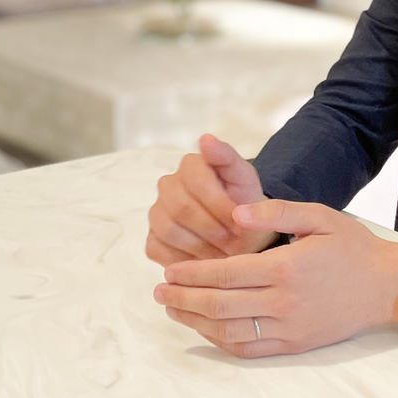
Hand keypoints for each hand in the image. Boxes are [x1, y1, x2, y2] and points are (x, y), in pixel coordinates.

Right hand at [145, 134, 275, 264]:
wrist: (241, 231)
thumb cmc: (243, 202)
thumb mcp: (244, 179)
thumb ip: (227, 157)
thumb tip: (205, 138)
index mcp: (190, 165)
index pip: (197, 182)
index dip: (220, 205)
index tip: (240, 220)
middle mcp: (168, 185)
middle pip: (181, 209)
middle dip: (212, 228)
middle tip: (234, 241)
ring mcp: (157, 213)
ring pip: (169, 230)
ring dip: (201, 245)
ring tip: (223, 252)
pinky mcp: (152, 239)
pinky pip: (160, 251)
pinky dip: (185, 259)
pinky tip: (205, 259)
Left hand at [154, 198, 397, 357]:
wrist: (386, 286)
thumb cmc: (352, 246)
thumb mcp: (319, 216)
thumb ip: (275, 210)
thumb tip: (235, 213)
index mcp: (286, 267)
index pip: (225, 273)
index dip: (192, 273)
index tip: (169, 270)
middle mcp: (284, 301)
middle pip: (219, 304)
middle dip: (183, 297)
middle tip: (159, 290)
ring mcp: (289, 327)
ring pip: (229, 331)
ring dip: (195, 321)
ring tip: (173, 308)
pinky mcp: (295, 344)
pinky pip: (249, 349)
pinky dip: (220, 341)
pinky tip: (205, 329)